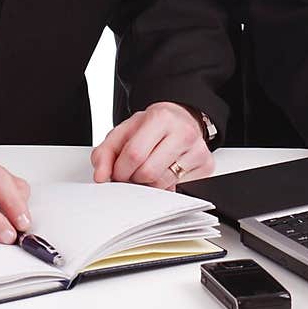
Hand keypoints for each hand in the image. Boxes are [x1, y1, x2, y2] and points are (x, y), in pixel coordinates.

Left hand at [91, 102, 213, 189]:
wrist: (181, 119)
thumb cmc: (152, 127)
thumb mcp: (125, 131)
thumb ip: (105, 152)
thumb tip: (101, 176)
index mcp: (161, 117)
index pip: (134, 154)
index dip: (120, 170)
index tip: (118, 172)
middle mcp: (184, 132)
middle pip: (148, 173)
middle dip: (134, 179)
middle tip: (133, 172)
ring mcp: (198, 150)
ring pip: (163, 185)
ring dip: (149, 185)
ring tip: (149, 170)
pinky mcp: (206, 167)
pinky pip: (178, 190)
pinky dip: (166, 188)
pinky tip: (165, 173)